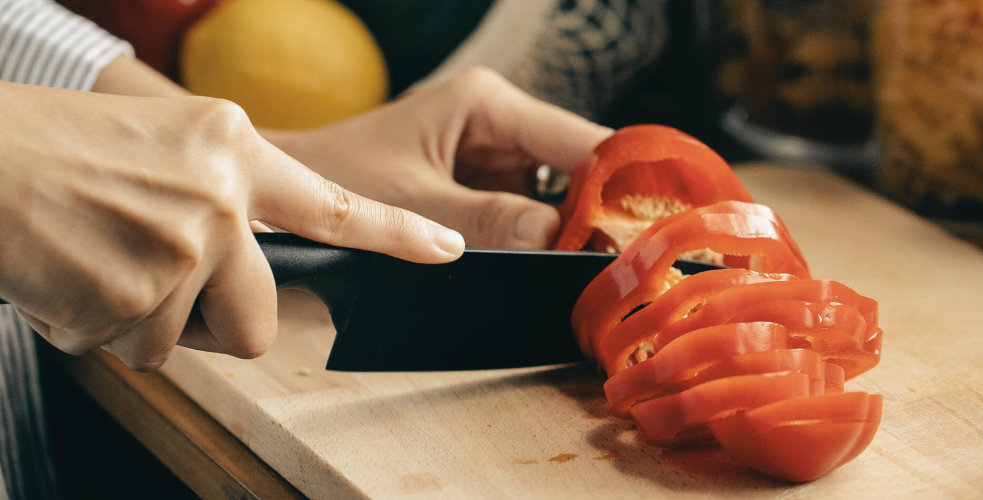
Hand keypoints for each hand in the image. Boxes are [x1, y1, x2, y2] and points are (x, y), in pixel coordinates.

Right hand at [0, 81, 463, 370]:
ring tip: (95, 260)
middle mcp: (222, 197)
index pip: (335, 205)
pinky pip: (133, 350)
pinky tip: (69, 277)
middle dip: (211, 322)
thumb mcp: (163, 145)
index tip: (446, 250)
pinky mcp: (139, 294)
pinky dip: (97, 329)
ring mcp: (185, 247)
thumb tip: (248, 267)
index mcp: (235, 150)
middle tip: (153, 281)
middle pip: (260, 318)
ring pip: (185, 341)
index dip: (396, 235)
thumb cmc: (56, 150)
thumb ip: (224, 198)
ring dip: (138, 321)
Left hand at [263, 67, 613, 248]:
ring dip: (578, 230)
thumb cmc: (334, 179)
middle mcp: (499, 121)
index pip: (579, 141)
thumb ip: (487, 222)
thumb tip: (559, 240)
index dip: (620, 184)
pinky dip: (547, 239)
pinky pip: (533, 210)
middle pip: (580, 167)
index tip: (648, 231)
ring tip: (601, 270)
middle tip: (628, 264)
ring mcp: (495, 152)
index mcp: (485, 105)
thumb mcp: (413, 205)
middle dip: (603, 213)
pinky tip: (564, 266)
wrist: (285, 189)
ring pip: (562, 192)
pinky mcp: (485, 182)